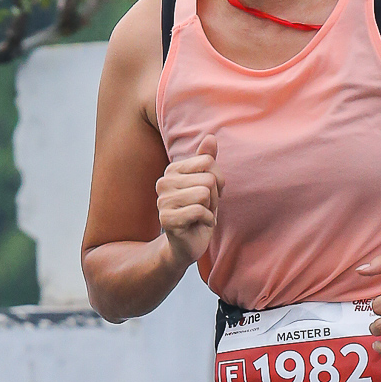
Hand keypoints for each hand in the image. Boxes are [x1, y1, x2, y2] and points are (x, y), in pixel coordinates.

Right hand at [156, 132, 222, 267]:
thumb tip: (211, 137)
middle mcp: (163, 183)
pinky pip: (200, 211)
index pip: (208, 161)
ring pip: (205, 193)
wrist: (187, 244)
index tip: (210, 194)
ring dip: (211, 209)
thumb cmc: (198, 211)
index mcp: (172, 170)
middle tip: (205, 208)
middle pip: (208, 178)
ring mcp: (163, 201)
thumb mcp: (206, 184)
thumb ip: (207, 160)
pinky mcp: (167, 219)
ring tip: (201, 216)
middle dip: (215, 197)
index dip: (218, 180)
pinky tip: (199, 225)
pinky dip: (207, 221)